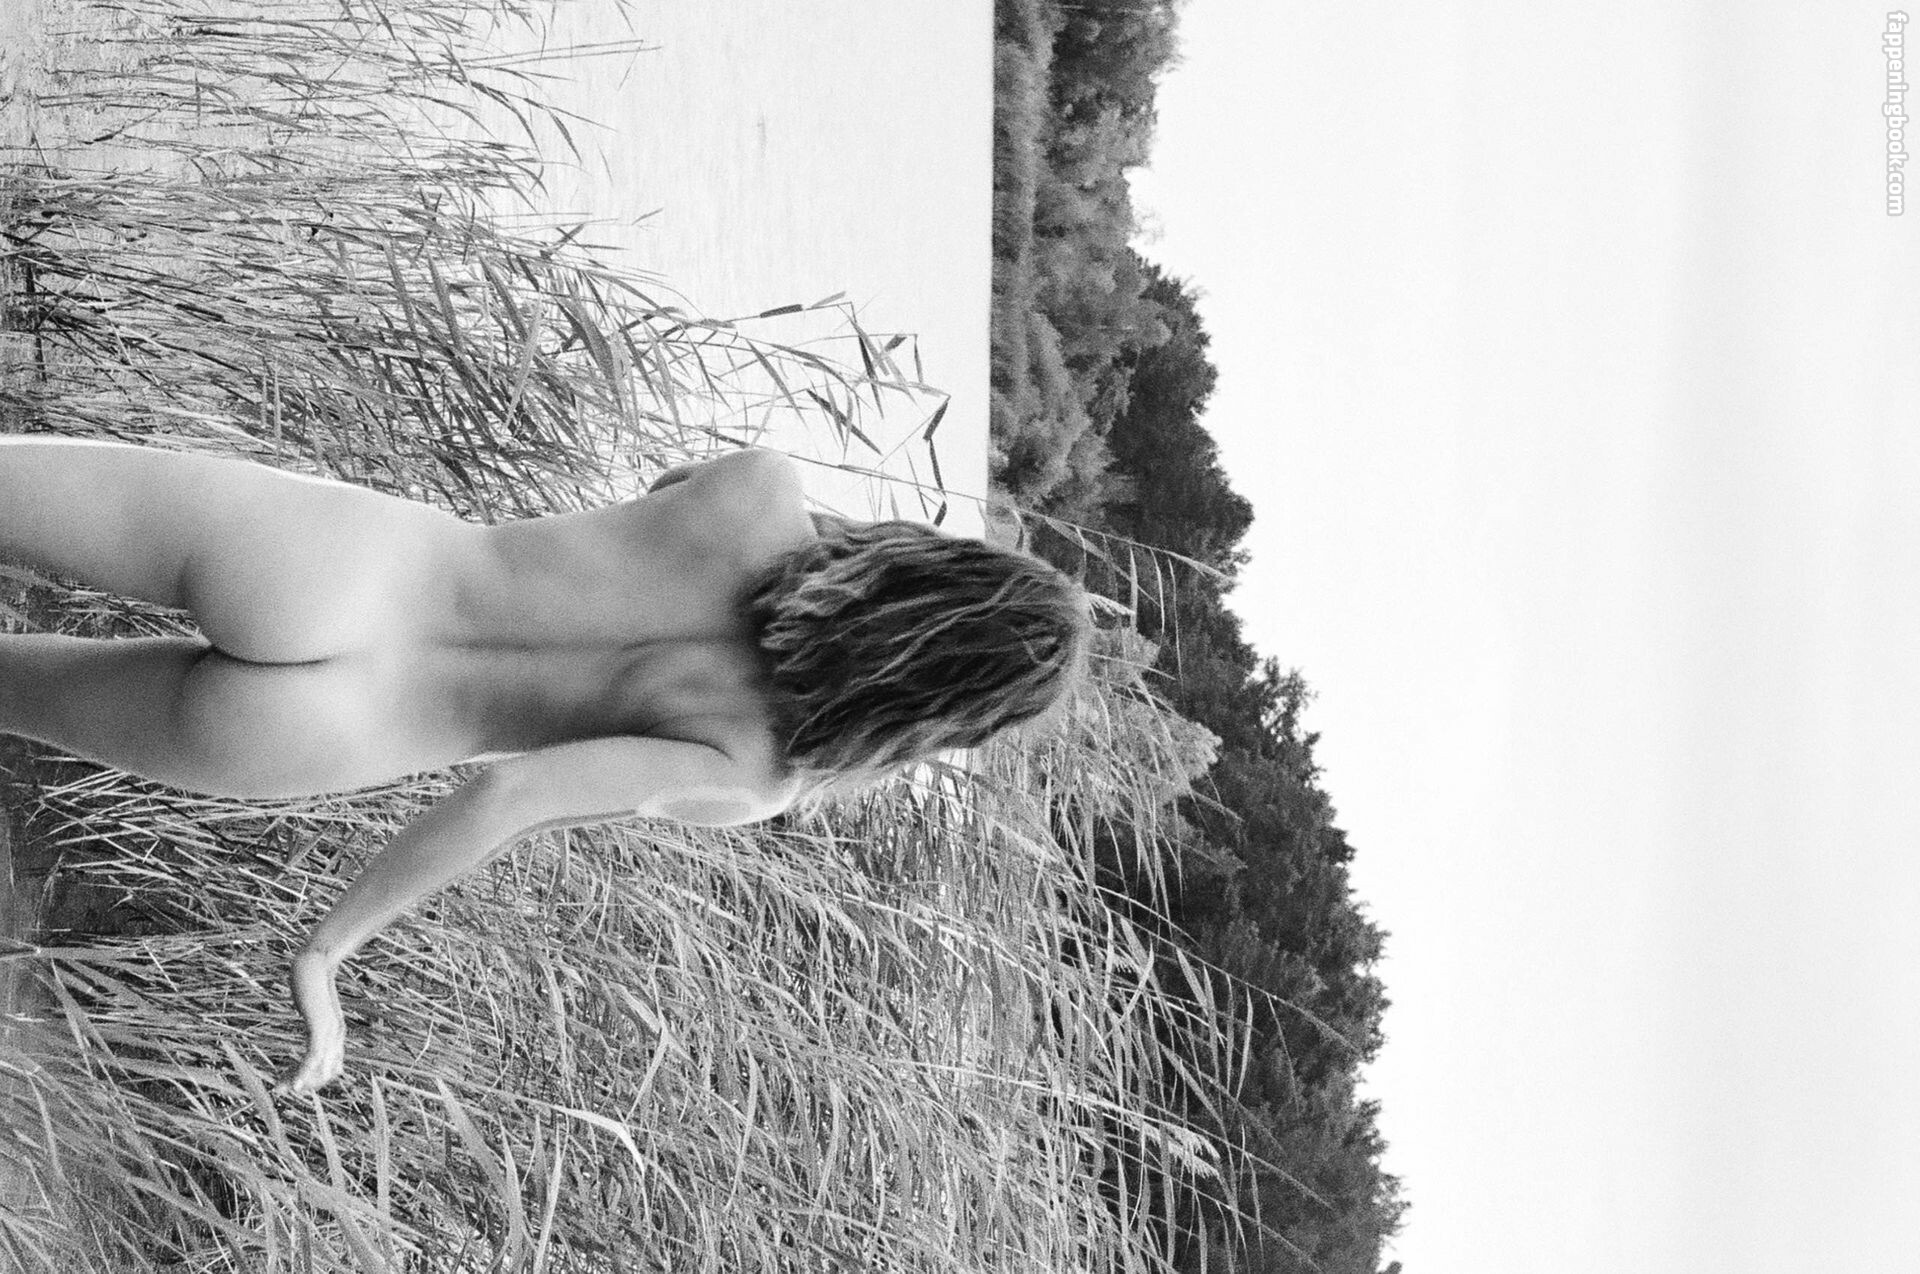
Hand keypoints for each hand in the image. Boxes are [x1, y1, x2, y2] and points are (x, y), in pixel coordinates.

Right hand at [280, 948, 346, 1095]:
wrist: (317, 961)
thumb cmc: (313, 978)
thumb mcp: (314, 1001)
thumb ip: (314, 1013)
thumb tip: (306, 1017)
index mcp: (334, 1031)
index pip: (329, 1065)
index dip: (311, 1078)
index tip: (288, 1082)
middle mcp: (335, 1035)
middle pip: (326, 1071)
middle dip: (305, 1084)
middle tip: (280, 1090)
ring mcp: (330, 1031)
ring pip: (320, 1067)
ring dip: (299, 1081)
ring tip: (280, 1090)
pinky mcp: (321, 1026)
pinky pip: (314, 1056)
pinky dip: (304, 1072)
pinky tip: (293, 1085)